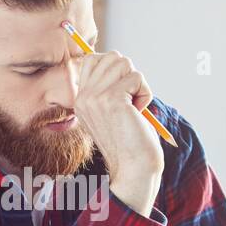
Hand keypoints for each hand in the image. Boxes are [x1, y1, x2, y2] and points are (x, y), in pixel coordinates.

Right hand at [73, 50, 163, 215]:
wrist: (135, 167)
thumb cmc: (131, 140)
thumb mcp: (112, 109)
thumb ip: (107, 86)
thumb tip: (117, 60)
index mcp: (80, 99)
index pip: (92, 59)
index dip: (115, 70)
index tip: (123, 95)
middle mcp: (83, 97)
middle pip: (111, 57)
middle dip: (129, 75)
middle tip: (130, 102)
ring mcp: (94, 98)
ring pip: (124, 63)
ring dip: (137, 84)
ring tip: (134, 107)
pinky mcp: (111, 100)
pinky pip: (137, 77)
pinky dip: (145, 94)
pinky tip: (139, 113)